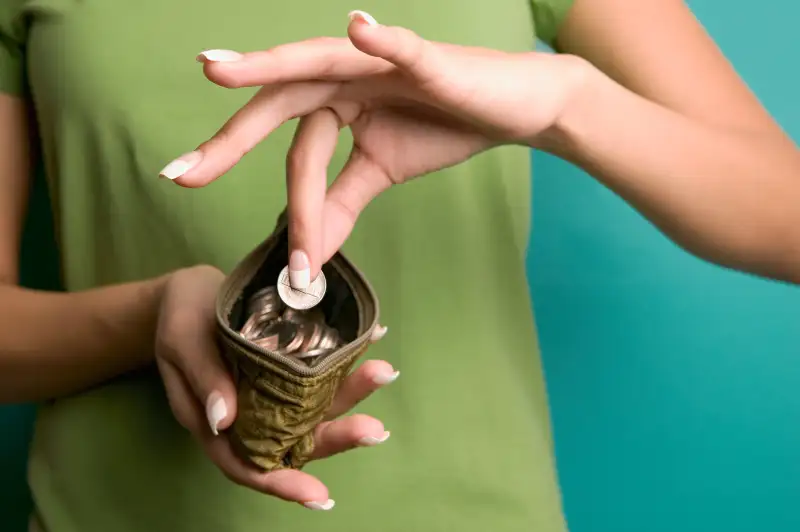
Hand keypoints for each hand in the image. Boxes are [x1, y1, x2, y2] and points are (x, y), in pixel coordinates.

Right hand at [154, 265, 396, 509]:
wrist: (192, 289)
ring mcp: (276, 391)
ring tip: (382, 372)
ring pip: (316, 405)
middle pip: (297, 439)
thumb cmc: (180, 317)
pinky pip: (321, 370)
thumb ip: (203, 380)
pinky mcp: (290, 367)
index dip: (283, 484)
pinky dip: (346, 359)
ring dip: (352, 394)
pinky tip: (371, 339)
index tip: (319, 495)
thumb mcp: (184, 341)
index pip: (249, 465)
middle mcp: (253, 415)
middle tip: (375, 429)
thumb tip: (224, 421)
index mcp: (217, 424)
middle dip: (338, 436)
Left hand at [161, 11, 589, 286]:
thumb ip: (338, 205)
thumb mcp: (380, 174)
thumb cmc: (444, 129)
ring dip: (270, 65)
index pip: (290, 147)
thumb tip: (306, 258)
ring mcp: (380, 63)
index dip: (271, 193)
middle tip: (183, 172)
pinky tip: (358, 28)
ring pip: (318, 64)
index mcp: (334, 104)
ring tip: (220, 70)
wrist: (511, 112)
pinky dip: (381, 40)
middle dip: (231, 136)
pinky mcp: (426, 60)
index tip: (258, 242)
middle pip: (279, 101)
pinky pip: (400, 47)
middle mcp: (345, 77)